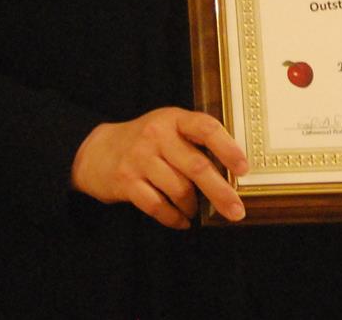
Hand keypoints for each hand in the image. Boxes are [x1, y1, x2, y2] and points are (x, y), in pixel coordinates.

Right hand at [71, 107, 248, 229]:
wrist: (96, 150)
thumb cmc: (145, 141)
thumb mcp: (168, 128)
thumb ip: (194, 141)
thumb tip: (232, 171)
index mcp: (173, 119)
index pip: (206, 128)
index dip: (228, 148)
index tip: (244, 169)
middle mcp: (156, 136)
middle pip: (196, 166)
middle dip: (221, 192)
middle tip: (236, 211)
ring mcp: (139, 159)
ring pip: (178, 189)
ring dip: (193, 206)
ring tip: (196, 210)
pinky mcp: (126, 183)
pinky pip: (157, 206)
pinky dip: (174, 218)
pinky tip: (182, 221)